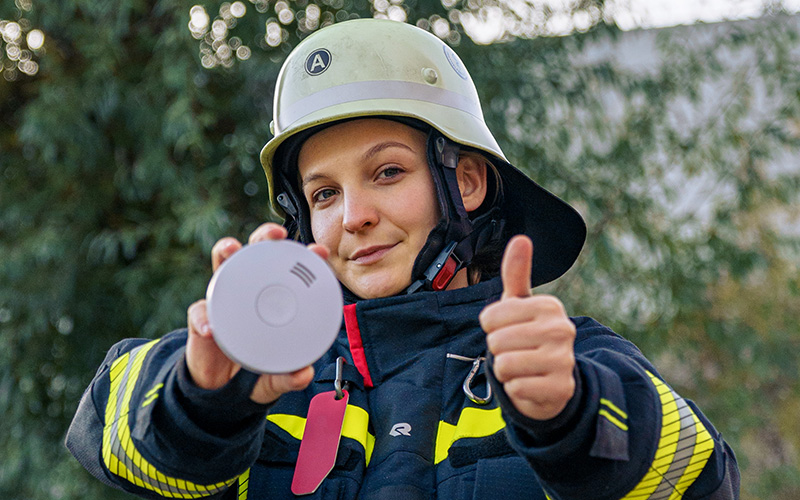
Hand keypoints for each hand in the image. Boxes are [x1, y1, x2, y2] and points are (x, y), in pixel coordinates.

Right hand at [186, 222, 328, 403]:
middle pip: (255, 253)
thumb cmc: (253, 370)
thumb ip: (288, 377)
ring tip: (232, 250)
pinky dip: (204, 320)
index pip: (289, 272)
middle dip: (266, 237)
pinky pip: (200, 313)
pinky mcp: (201, 318)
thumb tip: (304, 375)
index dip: (304, 257)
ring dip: (226, 252)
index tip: (320, 252)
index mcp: (272, 300)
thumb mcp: (274, 377)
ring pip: (222, 265)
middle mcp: (247, 291)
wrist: (220, 389)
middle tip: (277, 235)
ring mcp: (222, 300)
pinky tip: (211, 330)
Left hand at [479, 235, 576, 420]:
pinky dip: (516, 390)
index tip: (511, 330)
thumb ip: (517, 273)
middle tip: (518, 351)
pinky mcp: (561, 389)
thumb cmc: (530, 336)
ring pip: (504, 365)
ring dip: (505, 371)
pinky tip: (531, 384)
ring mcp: (564, 360)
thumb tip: (521, 239)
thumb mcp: (522, 304)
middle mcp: (561, 330)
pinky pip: (515, 388)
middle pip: (495, 341)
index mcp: (549, 306)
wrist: (553, 381)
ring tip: (522, 367)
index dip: (491, 328)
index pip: (489, 318)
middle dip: (498, 351)